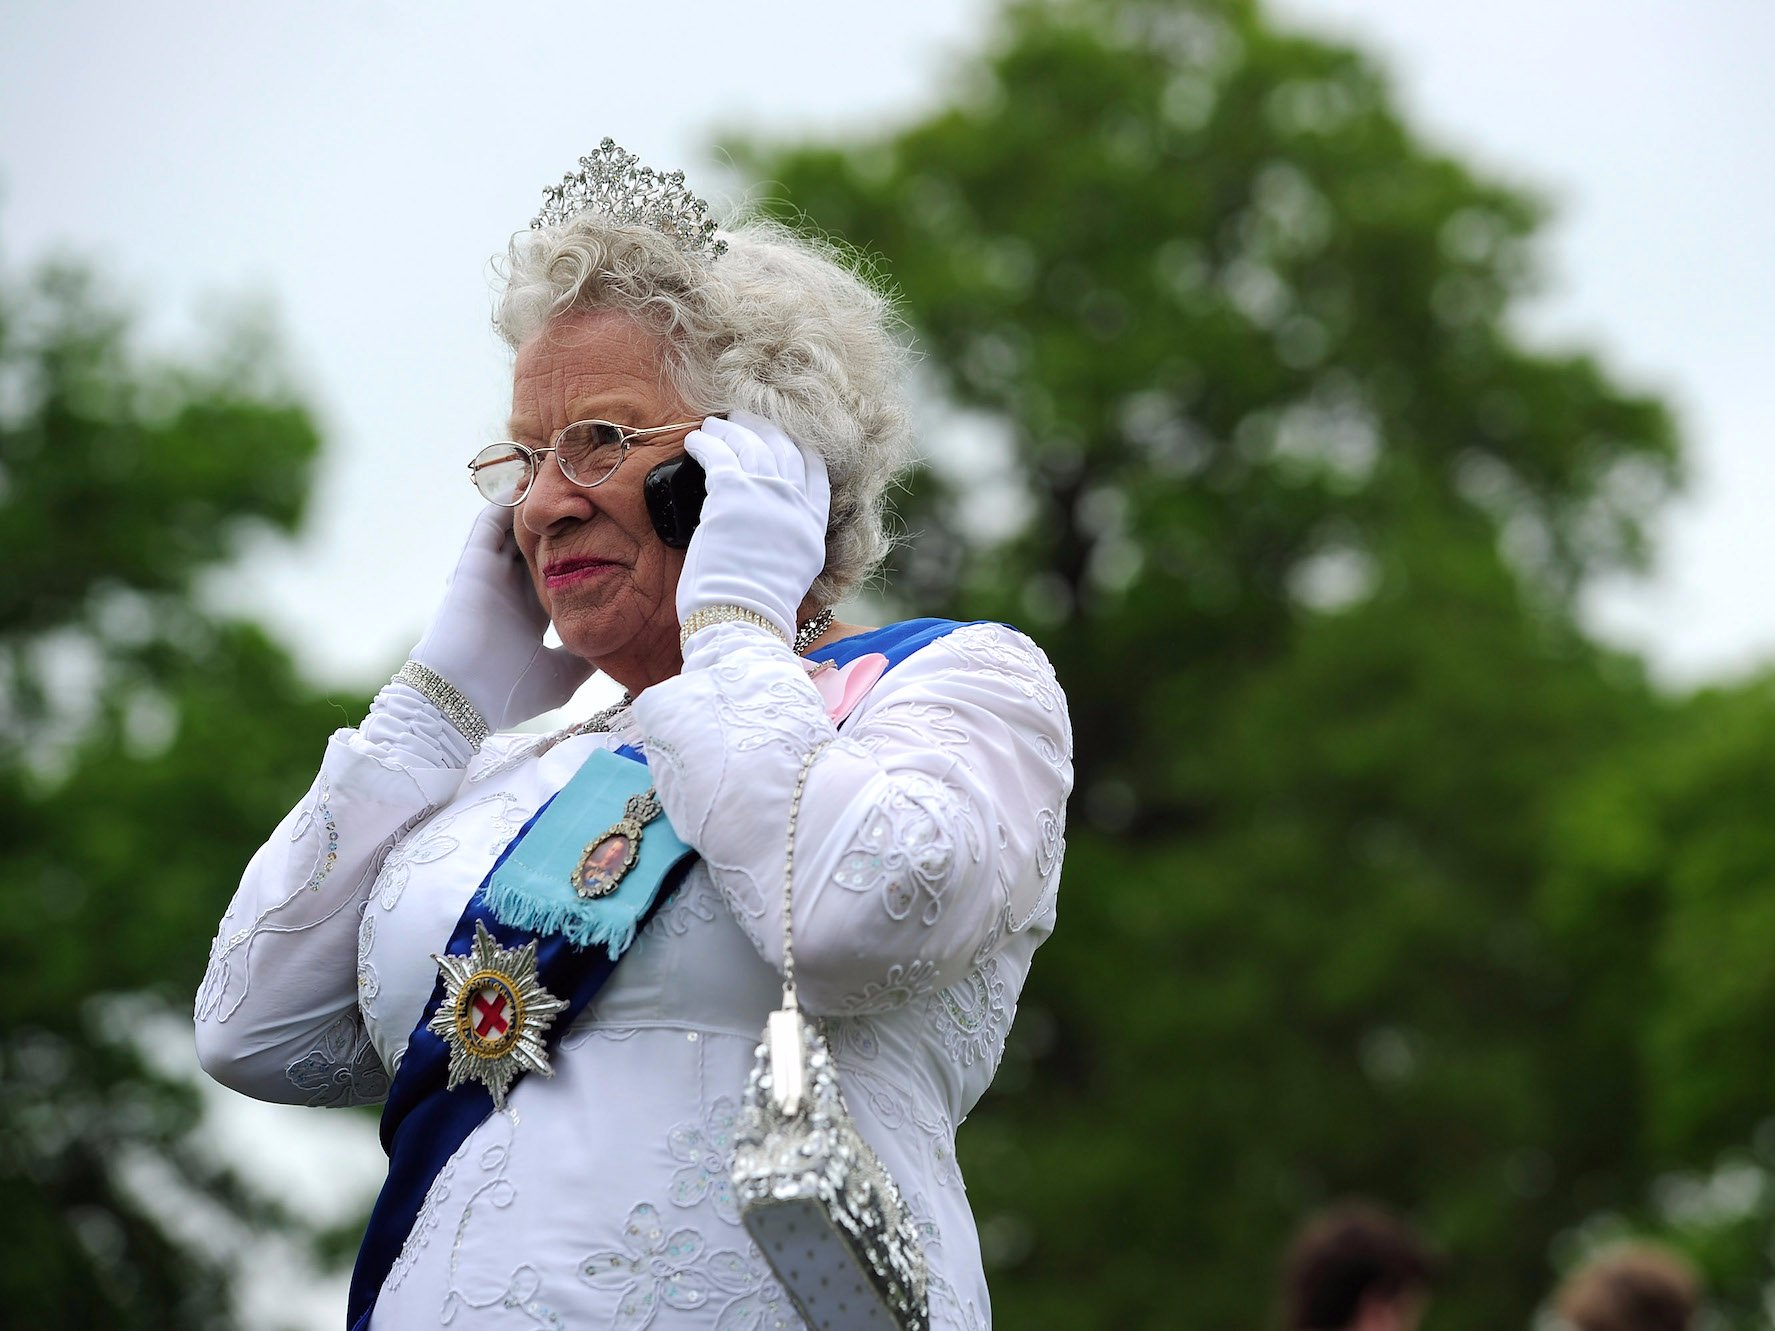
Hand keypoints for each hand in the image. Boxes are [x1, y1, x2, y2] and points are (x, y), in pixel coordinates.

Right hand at [411, 504, 594, 728]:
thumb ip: (585, 656)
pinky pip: (489, 523)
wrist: (461, 697)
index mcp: (531, 614)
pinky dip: (506, 502)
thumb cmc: (507, 693)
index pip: (557, 573)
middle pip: (539, 545)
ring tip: (561, 475)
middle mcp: (512, 589)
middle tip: (590, 493)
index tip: (611, 533)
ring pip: (514, 529)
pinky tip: (531, 482)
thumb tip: (614, 645)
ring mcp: (493, 574)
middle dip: (561, 522)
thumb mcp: (561, 676)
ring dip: (535, 506)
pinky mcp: (474, 564)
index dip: (581, 553)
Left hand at [677, 411, 830, 640]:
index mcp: (813, 524)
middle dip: (764, 428)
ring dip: (732, 429)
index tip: (785, 438)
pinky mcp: (732, 494)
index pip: (815, 471)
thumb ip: (790, 540)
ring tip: (715, 424)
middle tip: (745, 419)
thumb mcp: (793, 570)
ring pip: (753, 444)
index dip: (800, 448)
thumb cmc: (757, 607)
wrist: (744, 618)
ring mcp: (766, 495)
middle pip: (785, 448)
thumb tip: (771, 527)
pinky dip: (706, 443)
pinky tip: (695, 441)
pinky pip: (719, 454)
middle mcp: (795, 504)